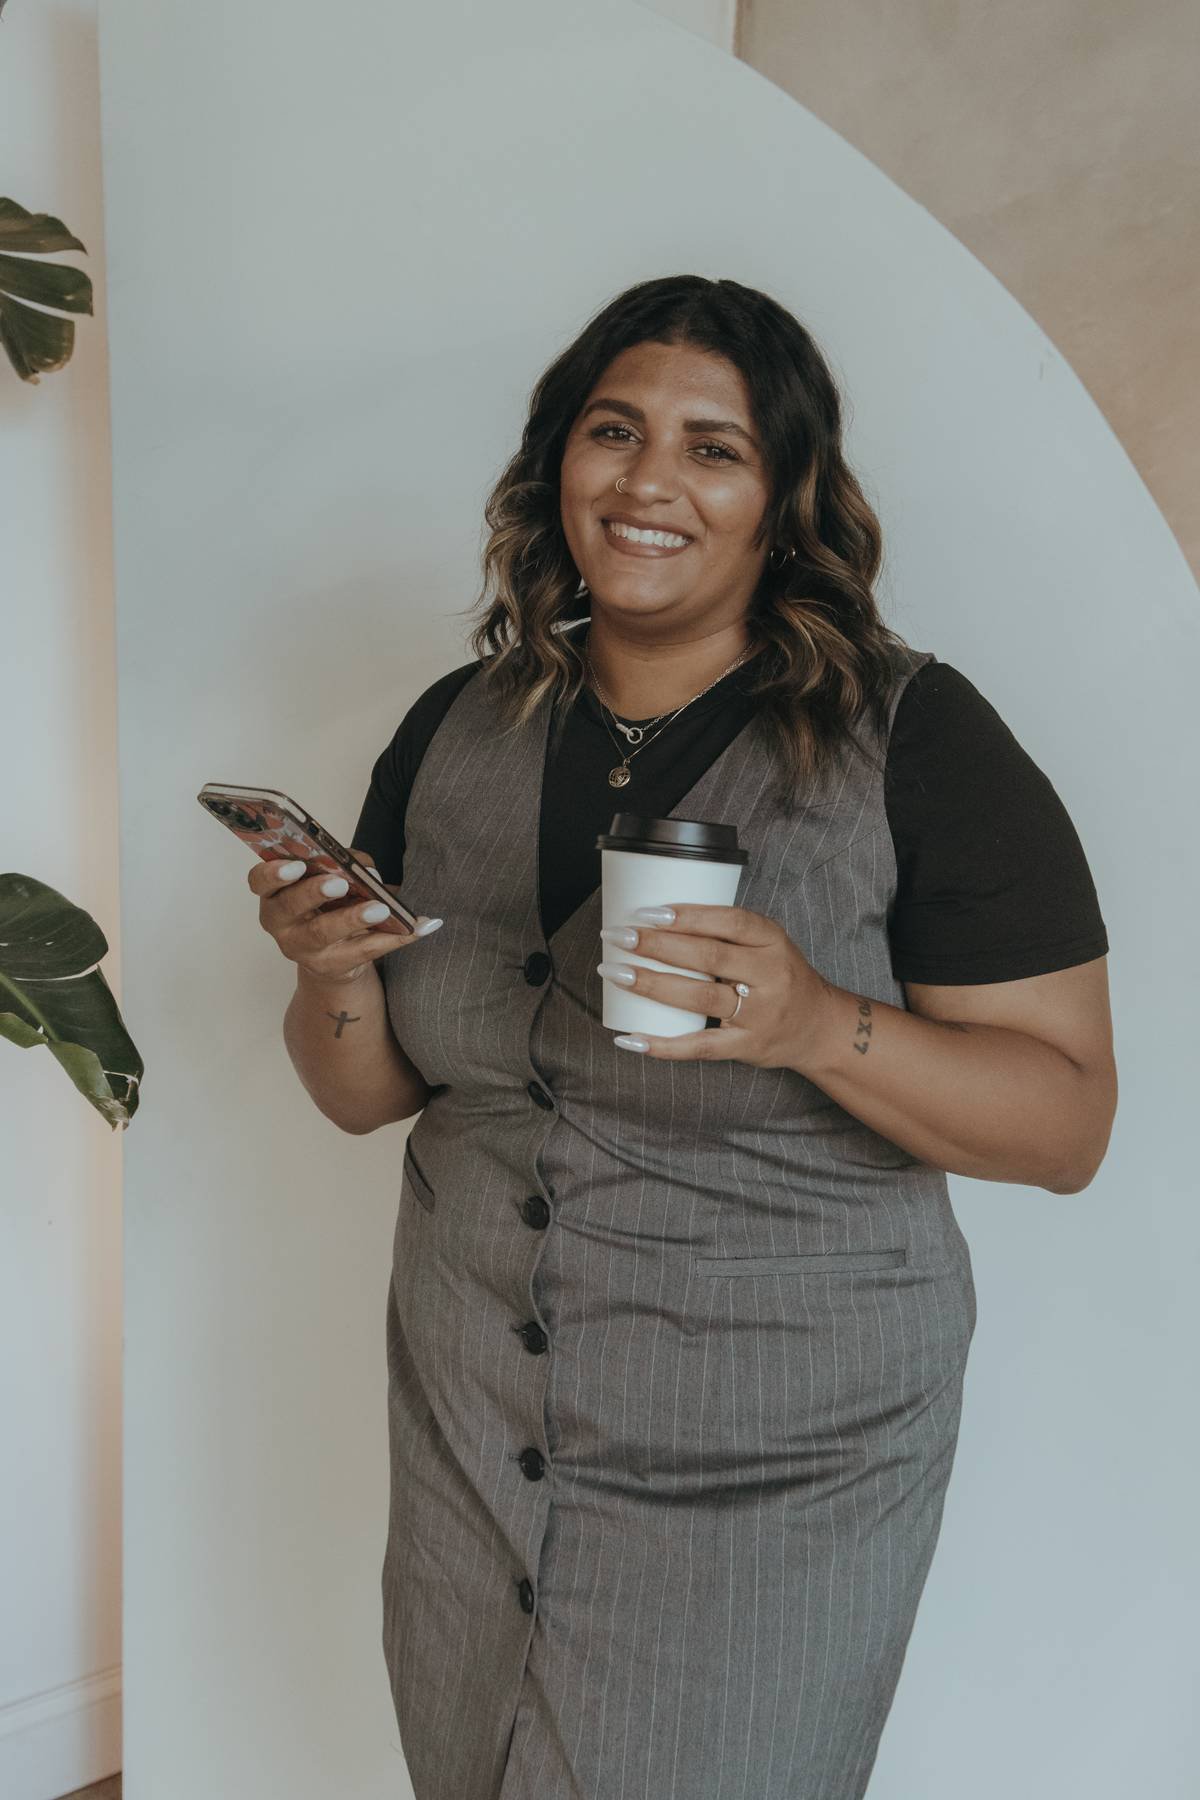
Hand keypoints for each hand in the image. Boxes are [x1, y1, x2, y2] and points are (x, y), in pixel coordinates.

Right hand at [249, 848, 437, 984]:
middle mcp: (282, 923)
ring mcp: (304, 949)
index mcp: (275, 894)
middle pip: (290, 906)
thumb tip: (368, 870)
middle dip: (314, 892)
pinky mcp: (332, 967)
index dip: (273, 874)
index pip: (259, 882)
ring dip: (354, 918)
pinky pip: (363, 951)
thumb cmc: (329, 905)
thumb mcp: (331, 880)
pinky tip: (419, 928)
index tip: (296, 865)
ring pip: (323, 933)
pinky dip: (394, 938)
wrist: (335, 956)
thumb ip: (345, 866)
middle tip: (340, 883)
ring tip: (380, 907)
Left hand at [597, 902, 835, 1067]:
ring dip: (652, 985)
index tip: (648, 912)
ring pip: (699, 998)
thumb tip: (657, 916)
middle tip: (618, 937)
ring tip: (615, 972)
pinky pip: (699, 1046)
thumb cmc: (781, 978)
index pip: (730, 922)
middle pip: (708, 957)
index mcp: (773, 941)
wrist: (820, 1028)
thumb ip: (726, 932)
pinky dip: (662, 1044)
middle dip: (657, 946)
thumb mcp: (768, 945)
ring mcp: (758, 1014)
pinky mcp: (746, 1046)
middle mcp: (769, 976)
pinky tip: (630, 1037)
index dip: (688, 916)